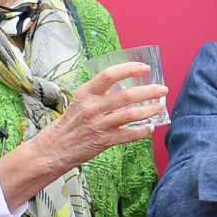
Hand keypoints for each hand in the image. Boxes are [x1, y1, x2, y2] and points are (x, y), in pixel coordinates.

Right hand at [0, 62, 164, 203]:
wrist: (54, 148)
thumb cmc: (69, 123)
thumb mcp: (80, 101)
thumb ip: (100, 94)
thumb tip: (124, 86)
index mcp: (87, 93)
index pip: (110, 75)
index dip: (130, 69)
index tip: (145, 68)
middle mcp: (94, 107)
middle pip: (127, 95)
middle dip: (149, 91)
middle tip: (162, 89)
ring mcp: (99, 124)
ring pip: (131, 114)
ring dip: (149, 110)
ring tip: (160, 106)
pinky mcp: (104, 141)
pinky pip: (128, 135)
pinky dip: (142, 131)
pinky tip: (150, 128)